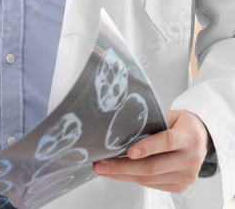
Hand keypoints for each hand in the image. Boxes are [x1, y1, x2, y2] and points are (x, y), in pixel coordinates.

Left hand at [93, 110, 212, 191]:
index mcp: (189, 137)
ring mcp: (187, 175)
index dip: (148, 147)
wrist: (201, 138)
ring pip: (150, 179)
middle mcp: (191, 158)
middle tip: (101, 164)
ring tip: (104, 169)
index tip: (129, 151)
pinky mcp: (181, 185)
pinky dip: (133, 179)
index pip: (167, 142)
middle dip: (123, 167)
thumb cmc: (180, 125)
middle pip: (154, 166)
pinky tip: (119, 173)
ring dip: (123, 175)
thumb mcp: (168, 116)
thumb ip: (150, 123)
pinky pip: (153, 185)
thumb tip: (119, 129)